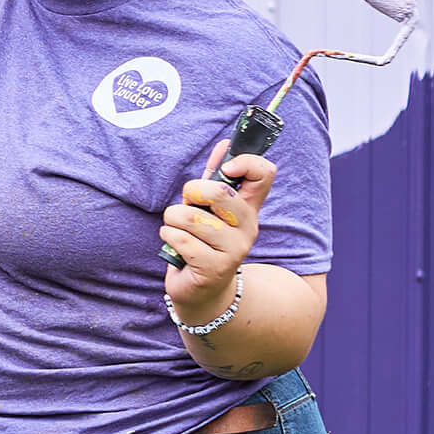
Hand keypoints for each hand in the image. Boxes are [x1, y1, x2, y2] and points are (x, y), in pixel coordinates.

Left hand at [162, 144, 271, 324]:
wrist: (200, 290)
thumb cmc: (201, 240)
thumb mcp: (207, 207)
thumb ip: (215, 176)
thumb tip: (224, 143)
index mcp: (249, 207)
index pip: (264, 173)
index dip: (245, 162)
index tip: (225, 168)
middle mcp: (248, 227)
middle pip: (218, 192)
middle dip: (190, 193)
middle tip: (187, 206)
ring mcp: (235, 249)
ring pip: (190, 217)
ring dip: (173, 220)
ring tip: (179, 230)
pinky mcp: (214, 267)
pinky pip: (179, 238)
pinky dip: (168, 237)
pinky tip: (176, 247)